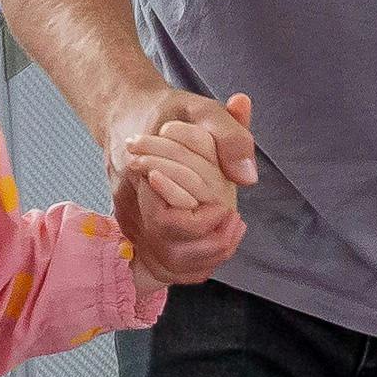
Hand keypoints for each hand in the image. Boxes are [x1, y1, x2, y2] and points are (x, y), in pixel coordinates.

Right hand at [106, 86, 255, 281]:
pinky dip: (195, 262)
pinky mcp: (136, 230)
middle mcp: (132, 207)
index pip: (168, 225)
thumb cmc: (170, 112)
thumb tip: (247, 177)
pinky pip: (163, 265)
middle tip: (236, 222)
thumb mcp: (202, 111)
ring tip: (230, 232)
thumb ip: (229, 136)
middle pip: (168, 253)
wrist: (129, 114)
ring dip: (206, 257)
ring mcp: (131, 221)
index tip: (228, 208)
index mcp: (143, 180)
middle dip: (211, 245)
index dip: (204, 224)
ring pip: (166, 265)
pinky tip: (215, 240)